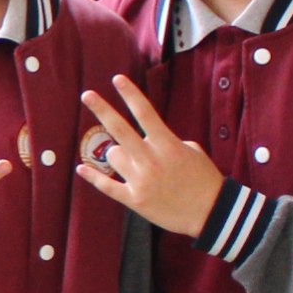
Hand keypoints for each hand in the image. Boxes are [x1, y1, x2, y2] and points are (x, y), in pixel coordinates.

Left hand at [76, 76, 225, 237]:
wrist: (211, 213)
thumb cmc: (204, 179)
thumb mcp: (191, 151)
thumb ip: (167, 141)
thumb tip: (146, 139)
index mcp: (168, 145)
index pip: (145, 113)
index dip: (130, 94)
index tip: (117, 79)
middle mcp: (151, 160)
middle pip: (120, 129)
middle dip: (102, 109)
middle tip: (87, 95)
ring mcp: (141, 180)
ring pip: (113, 155)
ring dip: (118, 154)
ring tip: (133, 162)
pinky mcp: (134, 199)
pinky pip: (107, 185)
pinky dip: (93, 177)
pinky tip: (81, 168)